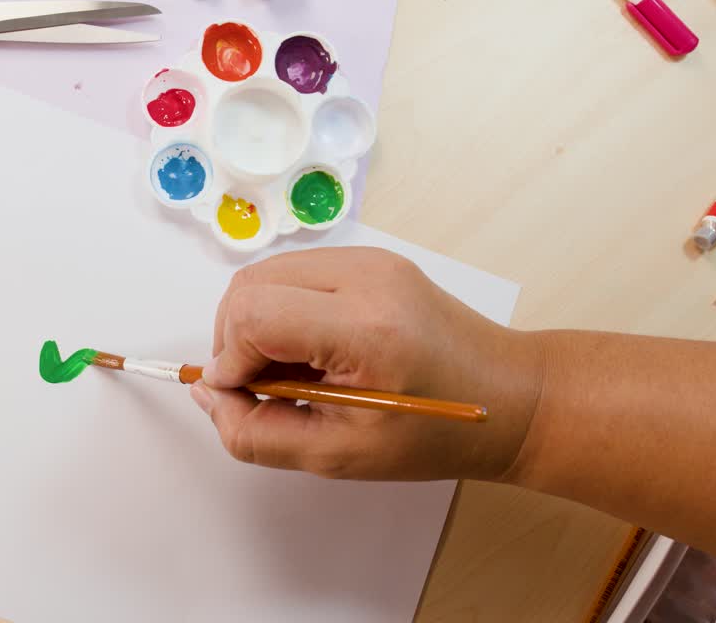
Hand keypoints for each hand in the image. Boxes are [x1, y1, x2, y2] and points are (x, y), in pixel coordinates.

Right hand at [193, 247, 541, 481]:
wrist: (508, 398)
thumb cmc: (435, 433)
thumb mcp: (338, 455)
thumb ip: (257, 433)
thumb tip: (208, 393)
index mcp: (364, 326)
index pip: (253, 313)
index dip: (229, 359)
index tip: (244, 398)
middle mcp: (365, 276)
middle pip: (249, 286)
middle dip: (235, 340)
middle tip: (264, 389)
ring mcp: (370, 260)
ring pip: (266, 274)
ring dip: (255, 324)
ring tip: (290, 373)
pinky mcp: (371, 259)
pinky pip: (296, 273)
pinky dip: (282, 310)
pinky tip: (310, 351)